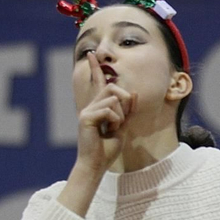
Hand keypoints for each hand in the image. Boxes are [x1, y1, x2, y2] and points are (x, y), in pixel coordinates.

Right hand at [76, 51, 135, 172]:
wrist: (96, 165)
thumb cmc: (107, 149)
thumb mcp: (123, 127)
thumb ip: (128, 111)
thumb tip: (133, 93)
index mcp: (98, 107)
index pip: (99, 84)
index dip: (96, 69)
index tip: (92, 54)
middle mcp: (91, 106)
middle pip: (114, 88)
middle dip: (125, 103)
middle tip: (121, 121)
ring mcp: (87, 111)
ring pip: (114, 99)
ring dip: (121, 116)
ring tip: (112, 129)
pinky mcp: (86, 117)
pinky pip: (110, 110)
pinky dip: (115, 121)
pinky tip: (108, 131)